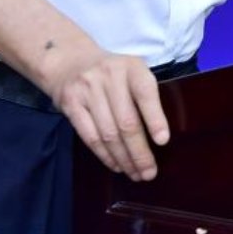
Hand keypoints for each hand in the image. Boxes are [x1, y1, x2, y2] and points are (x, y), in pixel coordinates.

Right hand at [47, 47, 170, 181]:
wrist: (69, 61)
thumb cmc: (112, 73)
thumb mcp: (132, 72)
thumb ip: (145, 95)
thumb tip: (161, 136)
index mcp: (132, 67)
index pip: (146, 93)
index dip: (155, 119)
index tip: (163, 141)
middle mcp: (110, 76)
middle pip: (126, 121)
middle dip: (139, 152)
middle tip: (149, 172)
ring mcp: (88, 90)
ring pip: (108, 133)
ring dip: (123, 158)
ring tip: (134, 173)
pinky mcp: (71, 104)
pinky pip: (89, 136)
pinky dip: (104, 155)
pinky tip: (115, 165)